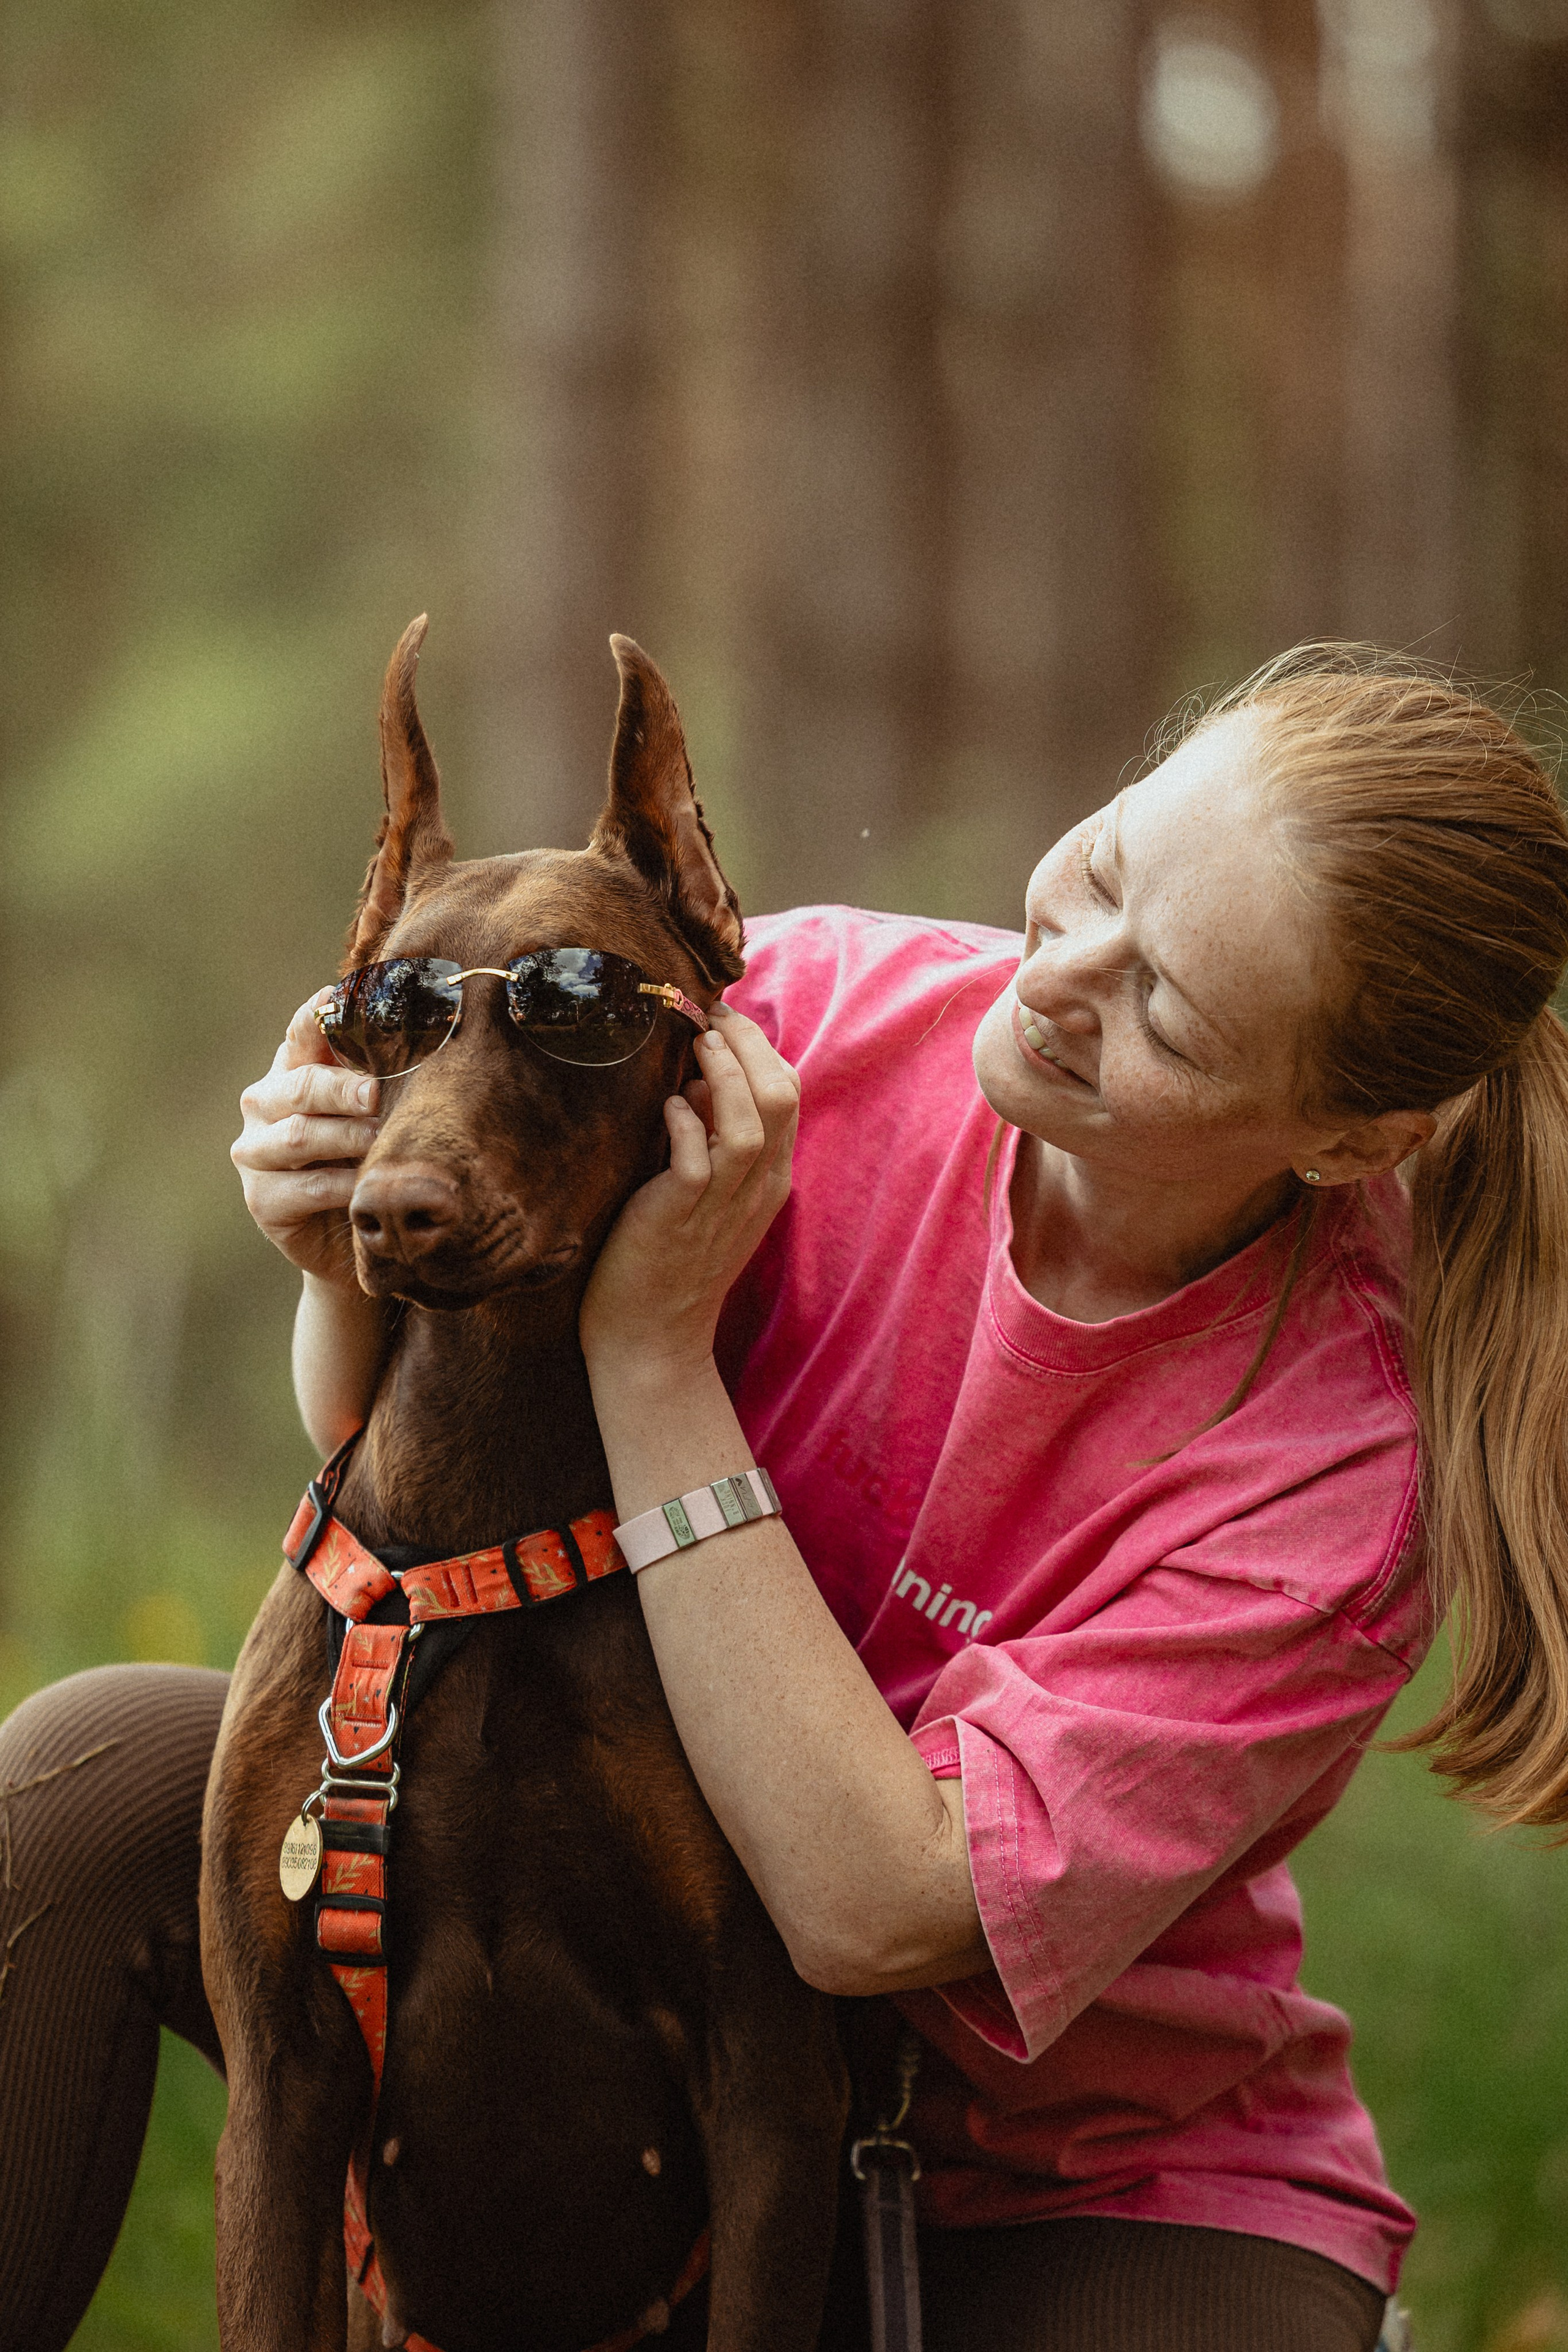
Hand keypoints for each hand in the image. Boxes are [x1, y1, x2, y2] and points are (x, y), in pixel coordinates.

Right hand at [231, 992, 381, 1285]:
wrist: (353, 1236)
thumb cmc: (367, 1159)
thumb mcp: (374, 1113)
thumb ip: (378, 1075)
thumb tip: (419, 1028)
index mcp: (292, 1071)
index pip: (301, 1035)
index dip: (315, 1017)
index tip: (333, 998)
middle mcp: (264, 1104)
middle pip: (301, 1087)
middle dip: (342, 1088)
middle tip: (377, 1093)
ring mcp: (256, 1153)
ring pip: (301, 1137)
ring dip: (346, 1137)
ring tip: (381, 1139)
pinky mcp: (263, 1200)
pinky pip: (306, 1187)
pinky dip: (342, 1185)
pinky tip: (367, 1185)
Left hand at [580, 1008, 798, 1377]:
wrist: (651, 1338)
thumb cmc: (669, 1259)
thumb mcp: (706, 1194)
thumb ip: (712, 1140)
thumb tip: (701, 1081)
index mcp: (768, 1179)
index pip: (789, 1096)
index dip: (761, 1048)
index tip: (725, 1017)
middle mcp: (755, 1189)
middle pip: (781, 1098)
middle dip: (749, 1045)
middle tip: (711, 1014)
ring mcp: (721, 1205)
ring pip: (749, 1124)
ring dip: (724, 1074)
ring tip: (696, 1044)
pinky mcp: (679, 1217)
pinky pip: (696, 1159)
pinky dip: (685, 1122)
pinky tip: (668, 1105)